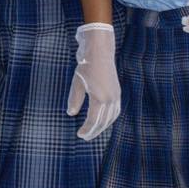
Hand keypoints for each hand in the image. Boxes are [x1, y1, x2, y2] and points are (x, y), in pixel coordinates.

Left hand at [67, 23, 120, 140]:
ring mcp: (116, 95)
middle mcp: (111, 99)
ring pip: (111, 117)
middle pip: (103, 122)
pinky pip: (115, 110)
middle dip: (94, 131)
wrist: (100, 50)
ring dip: (103, 126)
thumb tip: (71, 113)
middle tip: (85, 137)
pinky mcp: (117, 91)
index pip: (93, 120)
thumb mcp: (77, 82)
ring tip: (93, 130)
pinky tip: (103, 119)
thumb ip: (75, 99)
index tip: (79, 135)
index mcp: (100, 98)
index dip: (86, 129)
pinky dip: (109, 118)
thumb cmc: (86, 65)